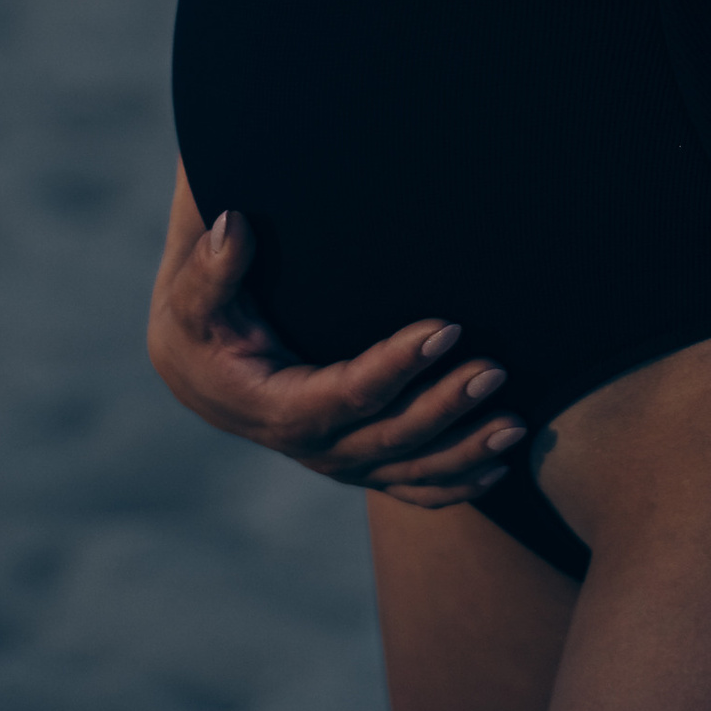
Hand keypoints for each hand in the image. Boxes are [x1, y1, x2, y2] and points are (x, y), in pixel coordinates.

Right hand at [146, 166, 526, 509]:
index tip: (447, 328)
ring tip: (517, 425)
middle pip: (390, 435)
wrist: (197, 373)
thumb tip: (230, 225)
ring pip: (407, 469)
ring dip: (464, 451)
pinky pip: (406, 485)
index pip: (349, 393)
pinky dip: (452, 484)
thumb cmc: (200, 324)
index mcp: (278, 409)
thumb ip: (211, 267)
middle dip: (446, 406)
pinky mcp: (354, 462)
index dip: (399, 365)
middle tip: (495, 371)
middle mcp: (313, 446)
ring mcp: (337, 460)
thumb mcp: (193, 296)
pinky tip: (496, 471)